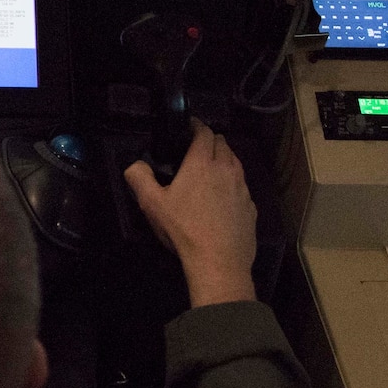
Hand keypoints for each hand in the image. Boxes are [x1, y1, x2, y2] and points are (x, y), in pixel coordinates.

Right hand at [124, 119, 256, 305]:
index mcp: (202, 162)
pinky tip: (223, 199)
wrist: (219, 262)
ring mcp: (243, 188)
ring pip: (236, 163)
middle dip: (210, 141)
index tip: (188, 127)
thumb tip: (135, 165)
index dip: (196, 126)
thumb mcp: (152, 204)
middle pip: (223, 143)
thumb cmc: (184, 229)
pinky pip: (242, 186)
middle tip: (195, 150)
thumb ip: (139, 178)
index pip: (204, 132)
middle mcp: (227, 169)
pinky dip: (233, 184)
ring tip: (210, 171)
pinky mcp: (251, 207)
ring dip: (224, 160)